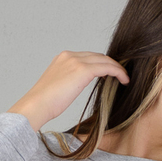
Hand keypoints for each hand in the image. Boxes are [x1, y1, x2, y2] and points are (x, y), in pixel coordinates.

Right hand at [6, 51, 129, 131]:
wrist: (36, 105)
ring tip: (125, 78)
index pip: (87, 57)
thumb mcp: (57, 88)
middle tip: (121, 75)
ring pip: (104, 59)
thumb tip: (72, 88)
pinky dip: (118, 72)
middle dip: (110, 64)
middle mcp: (69, 56)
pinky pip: (107, 67)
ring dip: (116, 68)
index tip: (109, 74)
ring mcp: (76, 61)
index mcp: (62, 58)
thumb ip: (68, 82)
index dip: (100, 64)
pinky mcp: (82, 70)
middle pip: (97, 55)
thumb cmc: (44, 104)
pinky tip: (124, 80)